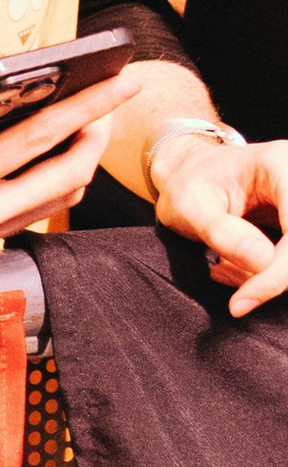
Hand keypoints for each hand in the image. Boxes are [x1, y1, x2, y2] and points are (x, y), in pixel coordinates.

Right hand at [0, 64, 120, 252]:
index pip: (38, 140)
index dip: (87, 107)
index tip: (120, 82)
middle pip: (65, 179)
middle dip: (96, 136)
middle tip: (108, 103)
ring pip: (55, 203)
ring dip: (79, 163)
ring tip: (84, 124)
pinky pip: (30, 215)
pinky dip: (50, 183)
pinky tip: (49, 155)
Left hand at [149, 130, 287, 314]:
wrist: (190, 177)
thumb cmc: (188, 185)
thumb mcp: (188, 205)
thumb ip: (222, 233)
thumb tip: (263, 261)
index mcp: (281, 165)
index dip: (279, 271)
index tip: (243, 301)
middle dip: (268, 276)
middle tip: (221, 273)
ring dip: (262, 277)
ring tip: (220, 266)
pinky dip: (264, 275)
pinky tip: (231, 265)